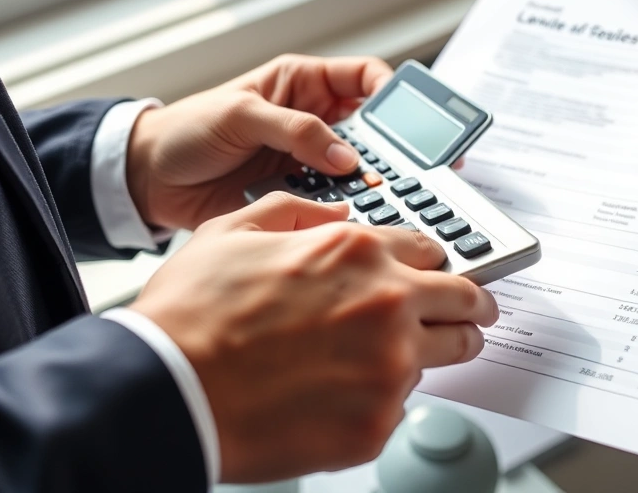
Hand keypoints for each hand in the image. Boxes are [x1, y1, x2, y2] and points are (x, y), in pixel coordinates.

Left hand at [126, 54, 392, 230]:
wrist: (149, 180)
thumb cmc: (187, 130)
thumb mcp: (240, 115)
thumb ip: (294, 130)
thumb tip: (344, 156)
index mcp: (305, 85)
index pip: (365, 78)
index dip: (390, 93)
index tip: (404, 118)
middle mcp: (315, 123)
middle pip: (373, 131)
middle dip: (389, 149)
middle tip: (399, 169)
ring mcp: (310, 162)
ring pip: (360, 171)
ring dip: (368, 185)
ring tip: (374, 198)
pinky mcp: (300, 196)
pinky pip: (334, 203)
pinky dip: (342, 212)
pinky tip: (345, 218)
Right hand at [130, 192, 498, 481]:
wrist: (165, 391)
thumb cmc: (192, 316)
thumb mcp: (235, 230)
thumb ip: (297, 213)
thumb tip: (335, 216)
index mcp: (359, 253)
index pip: (432, 250)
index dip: (435, 262)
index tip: (439, 275)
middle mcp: (387, 305)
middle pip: (466, 302)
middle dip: (470, 306)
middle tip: (471, 315)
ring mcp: (388, 368)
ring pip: (447, 356)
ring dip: (436, 351)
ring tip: (402, 358)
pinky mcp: (377, 423)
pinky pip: (402, 406)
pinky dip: (383, 399)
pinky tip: (342, 395)